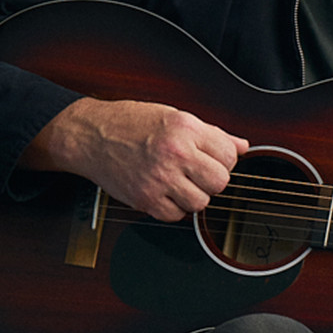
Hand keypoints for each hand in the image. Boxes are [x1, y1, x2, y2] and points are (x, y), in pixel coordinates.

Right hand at [22, 97, 248, 221]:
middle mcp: (174, 153)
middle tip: (197, 172)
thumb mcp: (176, 117)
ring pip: (201, 202)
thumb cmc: (132, 123)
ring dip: (194, 195)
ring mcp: (159, 178)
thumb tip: (243, 146)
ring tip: (179, 181)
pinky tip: (164, 191)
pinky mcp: (145, 199)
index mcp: (185, 129)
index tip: (212, 159)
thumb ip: (213, 134)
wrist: (89, 135)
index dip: (224, 159)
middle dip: (212, 179)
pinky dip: (174, 208)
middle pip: (220, 182)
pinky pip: (176, 216)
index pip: (230, 155)